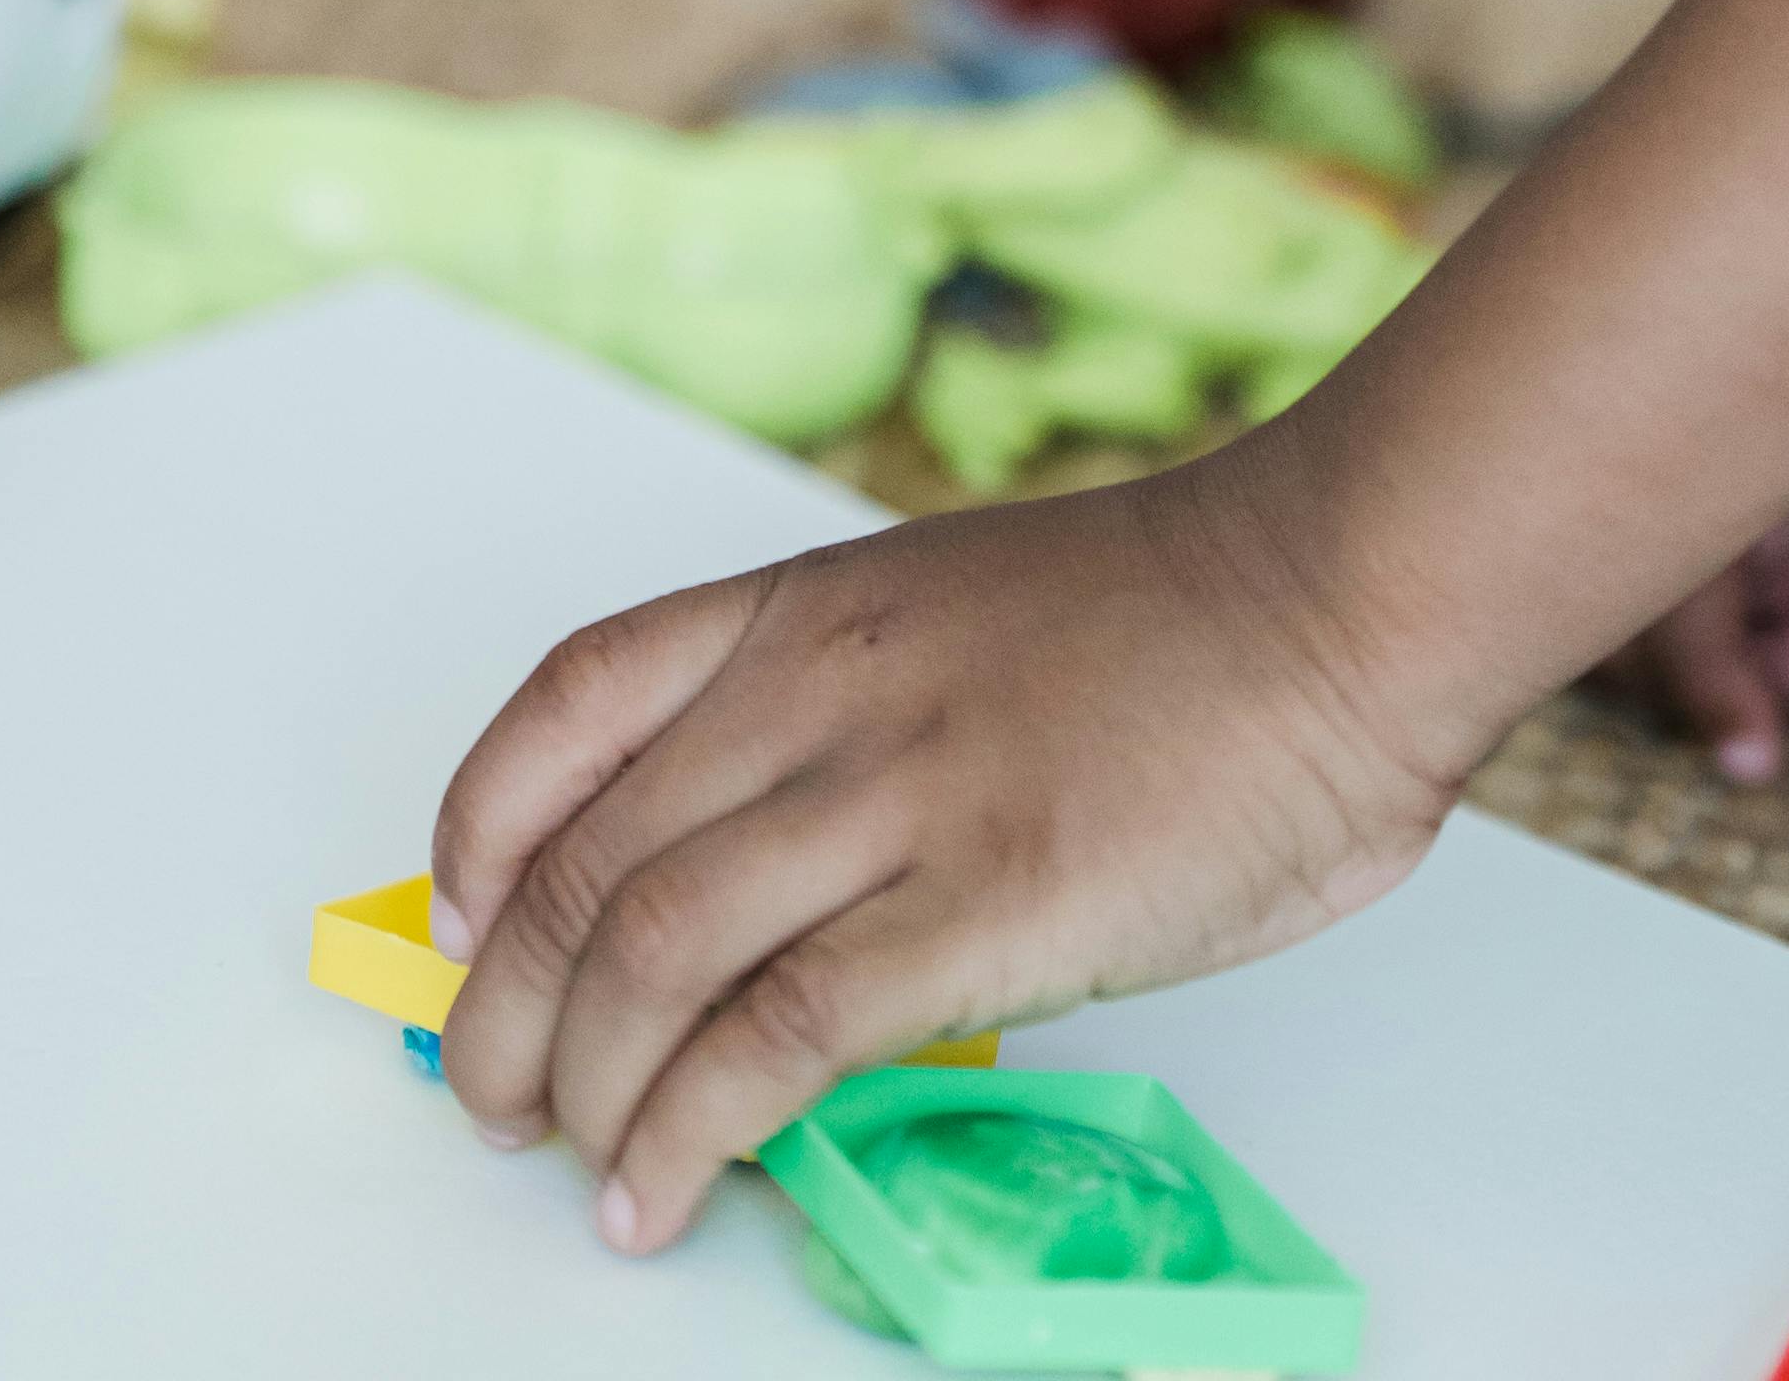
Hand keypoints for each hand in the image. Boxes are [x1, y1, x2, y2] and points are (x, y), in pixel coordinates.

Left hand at [430, 425, 1462, 1258]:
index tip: (455, 917)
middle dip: (504, 999)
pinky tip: (668, 1191)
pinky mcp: (975, 907)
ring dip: (580, 1082)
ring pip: (651, 952)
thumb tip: (776, 870)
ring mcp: (893, 795)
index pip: (574, 700)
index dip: (482, 823)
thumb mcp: (961, 619)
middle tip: (492, 1092)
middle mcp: (819, 690)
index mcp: (811, 607)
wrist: (1333, 599)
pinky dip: (689, 1130)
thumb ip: (856, 718)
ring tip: (573, 1161)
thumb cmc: (1184, 625)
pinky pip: (775, 1036)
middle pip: (588, 858)